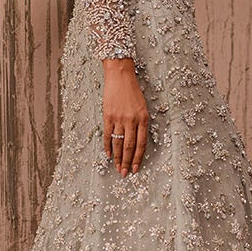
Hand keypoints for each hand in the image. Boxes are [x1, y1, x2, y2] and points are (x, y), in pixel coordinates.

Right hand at [102, 58, 147, 174]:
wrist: (120, 77)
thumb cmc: (133, 91)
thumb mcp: (143, 107)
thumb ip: (141, 123)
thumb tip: (137, 141)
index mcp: (143, 119)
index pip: (141, 144)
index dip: (139, 158)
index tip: (136, 169)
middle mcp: (132, 120)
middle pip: (130, 146)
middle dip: (128, 162)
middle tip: (125, 173)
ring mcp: (119, 118)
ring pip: (118, 143)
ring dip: (118, 157)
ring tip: (117, 168)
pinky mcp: (108, 116)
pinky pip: (107, 135)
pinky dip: (107, 146)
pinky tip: (108, 155)